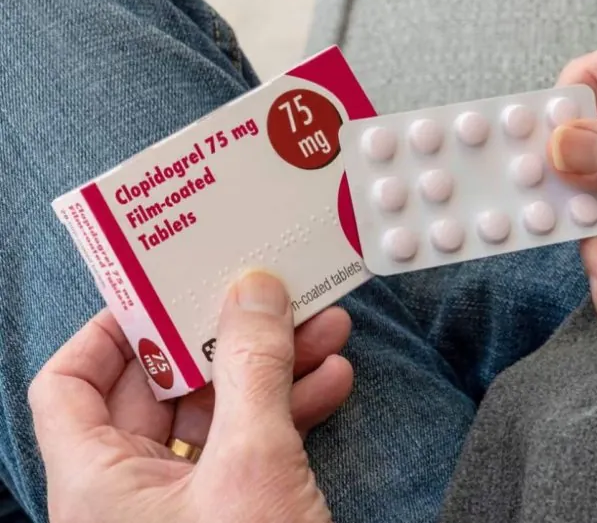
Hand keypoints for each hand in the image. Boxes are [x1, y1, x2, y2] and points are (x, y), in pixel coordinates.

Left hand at [29, 272, 351, 522]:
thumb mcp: (252, 466)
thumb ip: (253, 370)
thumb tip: (252, 290)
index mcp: (99, 481)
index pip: (70, 383)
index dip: (110, 329)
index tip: (164, 288)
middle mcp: (134, 490)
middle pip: (164, 386)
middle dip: (225, 337)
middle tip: (265, 295)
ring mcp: (189, 504)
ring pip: (222, 411)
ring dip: (274, 367)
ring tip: (323, 329)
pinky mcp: (237, 513)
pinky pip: (256, 444)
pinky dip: (292, 409)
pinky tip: (332, 382)